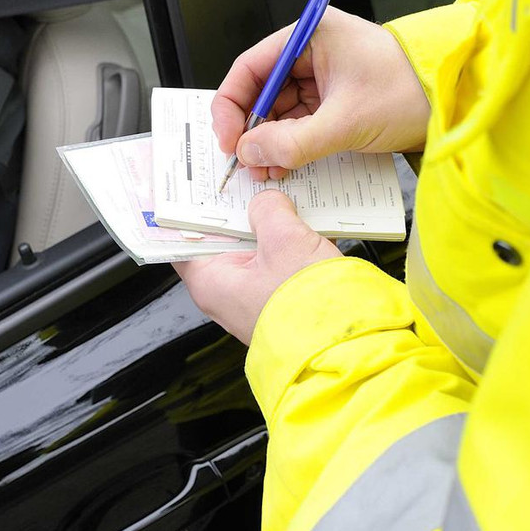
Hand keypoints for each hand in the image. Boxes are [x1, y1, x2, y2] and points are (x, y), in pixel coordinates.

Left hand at [174, 191, 341, 343]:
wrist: (346, 348)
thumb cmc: (306, 309)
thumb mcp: (285, 241)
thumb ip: (269, 210)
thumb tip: (267, 201)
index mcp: (210, 281)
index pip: (183, 237)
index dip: (189, 208)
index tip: (196, 185)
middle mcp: (225, 293)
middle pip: (221, 238)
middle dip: (236, 209)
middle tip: (249, 182)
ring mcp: (252, 297)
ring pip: (252, 248)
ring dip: (266, 225)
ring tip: (282, 200)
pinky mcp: (279, 299)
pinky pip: (275, 262)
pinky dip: (285, 242)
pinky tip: (303, 224)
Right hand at [212, 7, 427, 180]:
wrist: (455, 101)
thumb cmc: (411, 90)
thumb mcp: (347, 121)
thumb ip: (293, 142)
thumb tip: (250, 153)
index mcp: (310, 36)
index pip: (251, 67)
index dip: (232, 104)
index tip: (230, 139)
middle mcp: (312, 52)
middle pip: (262, 92)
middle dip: (252, 130)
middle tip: (248, 163)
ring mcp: (323, 77)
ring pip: (280, 112)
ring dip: (270, 142)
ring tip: (268, 170)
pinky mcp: (335, 101)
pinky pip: (300, 123)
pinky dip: (290, 145)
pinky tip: (285, 166)